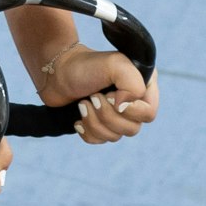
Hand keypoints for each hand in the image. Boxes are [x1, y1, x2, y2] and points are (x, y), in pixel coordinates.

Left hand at [39, 43, 157, 143]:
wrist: (56, 72)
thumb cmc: (85, 65)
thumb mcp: (115, 65)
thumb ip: (132, 85)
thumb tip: (124, 108)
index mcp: (143, 86)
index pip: (149, 113)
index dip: (130, 110)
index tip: (109, 95)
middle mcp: (133, 102)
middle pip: (132, 129)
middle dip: (107, 115)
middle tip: (92, 97)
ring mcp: (116, 115)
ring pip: (115, 137)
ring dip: (94, 121)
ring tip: (82, 103)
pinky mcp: (99, 124)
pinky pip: (100, 141)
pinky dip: (88, 132)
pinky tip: (78, 119)